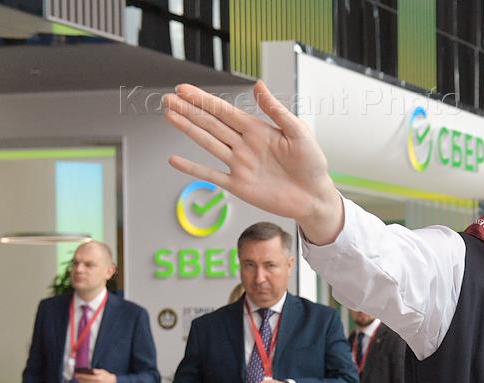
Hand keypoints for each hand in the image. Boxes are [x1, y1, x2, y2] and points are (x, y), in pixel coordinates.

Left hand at [75, 368, 115, 382]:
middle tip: (75, 376)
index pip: (87, 377)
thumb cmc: (107, 376)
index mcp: (98, 378)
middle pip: (85, 381)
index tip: (76, 374)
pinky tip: (82, 382)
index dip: (81, 375)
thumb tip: (87, 370)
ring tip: (78, 379)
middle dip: (79, 379)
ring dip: (81, 382)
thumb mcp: (102, 371)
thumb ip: (95, 371)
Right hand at [163, 81, 344, 243]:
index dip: (204, 100)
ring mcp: (239, 165)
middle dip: (189, 110)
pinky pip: (211, 175)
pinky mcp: (239, 185)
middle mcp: (244, 145)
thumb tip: (259, 85)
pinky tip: (175, 160)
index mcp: (257, 130)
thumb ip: (277, 111)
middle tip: (167, 98)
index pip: (224, 111)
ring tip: (169, 114)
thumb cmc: (312, 164)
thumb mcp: (298, 132)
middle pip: (210, 124)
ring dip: (188, 129)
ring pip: (207, 143)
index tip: (184, 89)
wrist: (315, 197)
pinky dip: (193, 168)